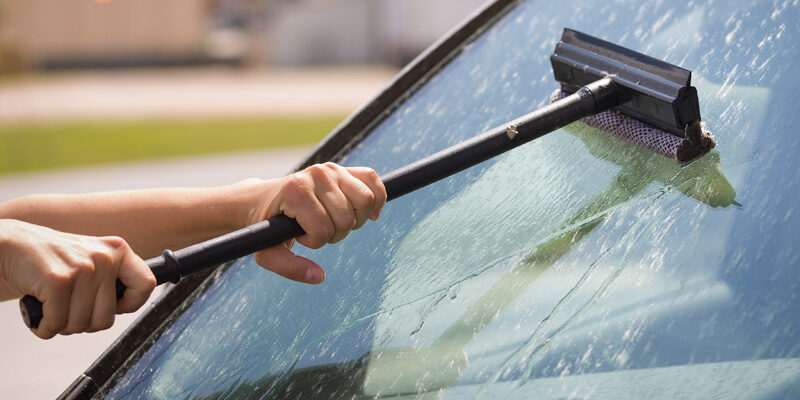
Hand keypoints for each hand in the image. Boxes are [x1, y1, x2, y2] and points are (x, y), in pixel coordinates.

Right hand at [0, 219, 155, 338]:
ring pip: (80, 325)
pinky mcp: (57, 281)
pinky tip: (38, 309)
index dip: (131, 304)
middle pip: (106, 319)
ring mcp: (82, 269)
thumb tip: (129, 305)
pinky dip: (43, 326)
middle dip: (83, 323)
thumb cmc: (53, 258)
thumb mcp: (92, 258)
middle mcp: (104, 258)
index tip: (114, 306)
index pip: (146, 284)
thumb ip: (111, 277)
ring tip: (53, 304)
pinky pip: (56, 325)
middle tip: (68, 307)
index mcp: (118, 250)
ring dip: (62, 324)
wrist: (11, 245)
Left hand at [248, 163, 385, 283]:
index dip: (315, 241)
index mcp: (296, 191)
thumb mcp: (266, 251)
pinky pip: (372, 180)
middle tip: (318, 230)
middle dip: (336, 233)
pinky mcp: (343, 169)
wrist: (263, 199)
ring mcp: (331, 169)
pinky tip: (367, 213)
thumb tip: (319, 276)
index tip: (299, 235)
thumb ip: (289, 267)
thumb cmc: (265, 226)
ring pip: (366, 201)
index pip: (323, 228)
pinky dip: (377, 199)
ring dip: (355, 220)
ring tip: (335, 221)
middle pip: (348, 217)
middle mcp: (316, 174)